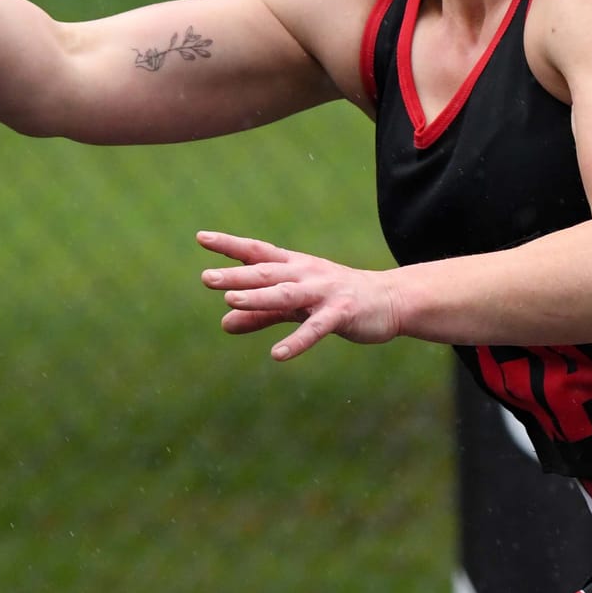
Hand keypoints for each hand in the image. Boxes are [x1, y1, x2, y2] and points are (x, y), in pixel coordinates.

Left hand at [198, 232, 403, 359]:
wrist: (390, 300)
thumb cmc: (337, 298)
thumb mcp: (294, 305)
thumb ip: (260, 314)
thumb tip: (223, 324)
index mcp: (294, 266)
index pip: (257, 252)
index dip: (230, 245)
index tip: (201, 238)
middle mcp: (306, 274)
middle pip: (266, 272)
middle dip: (236, 276)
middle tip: (206, 278)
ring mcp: (324, 292)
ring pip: (286, 294)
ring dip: (258, 297)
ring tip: (230, 301)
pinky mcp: (341, 313)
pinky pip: (316, 328)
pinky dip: (297, 341)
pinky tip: (278, 355)